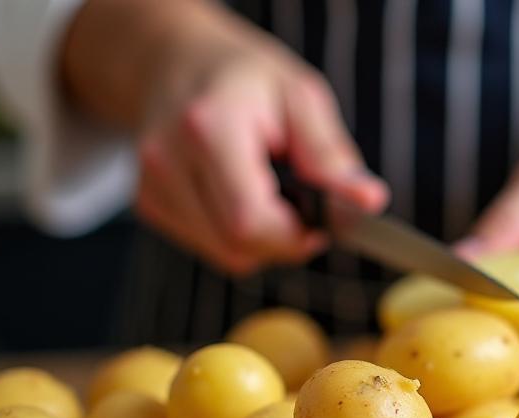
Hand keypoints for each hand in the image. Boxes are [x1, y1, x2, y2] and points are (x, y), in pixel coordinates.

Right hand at [64, 0, 387, 273]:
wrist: (175, 60)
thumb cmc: (245, 78)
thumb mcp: (301, 98)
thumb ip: (332, 156)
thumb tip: (369, 201)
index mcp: (210, 127)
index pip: (249, 220)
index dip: (293, 236)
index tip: (319, 223)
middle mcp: (169, 160)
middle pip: (237, 245)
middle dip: (283, 240)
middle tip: (302, 207)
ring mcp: (153, 186)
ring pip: (224, 255)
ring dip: (262, 240)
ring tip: (270, 192)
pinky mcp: (149, 204)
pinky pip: (208, 247)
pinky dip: (235, 234)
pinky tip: (239, 195)